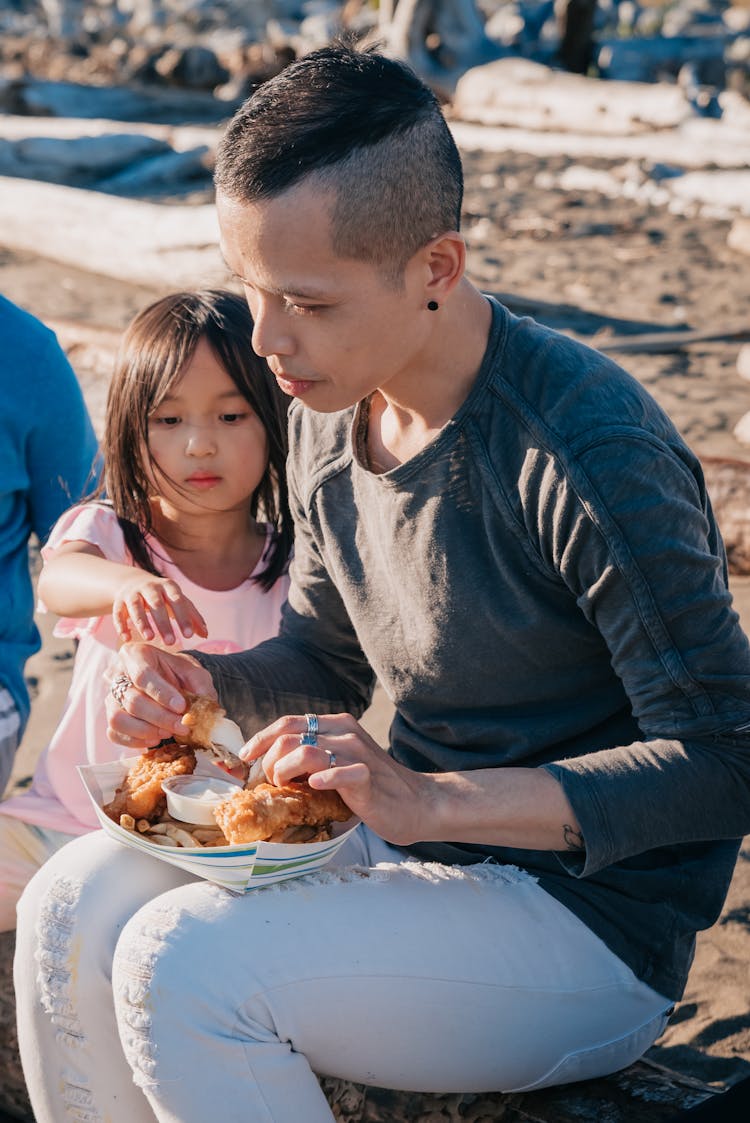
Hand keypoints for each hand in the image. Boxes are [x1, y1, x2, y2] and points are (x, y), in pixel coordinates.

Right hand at [106, 642, 215, 749]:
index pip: (143, 675)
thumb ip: (201, 688)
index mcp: (136, 654)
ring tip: (168, 733)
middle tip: (182, 726)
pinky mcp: (111, 716)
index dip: (162, 694)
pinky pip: (114, 733)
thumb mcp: (195, 674)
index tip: (181, 707)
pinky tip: (155, 740)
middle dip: (160, 718)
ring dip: (146, 731)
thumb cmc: (180, 675)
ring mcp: (111, 697)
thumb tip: (203, 711)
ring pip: (118, 718)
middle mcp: (117, 674)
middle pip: (132, 700)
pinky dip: (134, 741)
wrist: (170, 682)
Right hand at [113, 573, 207, 646]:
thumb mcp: (178, 602)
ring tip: (150, 638)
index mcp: (168, 587)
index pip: (178, 601)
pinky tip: (127, 638)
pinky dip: (121, 625)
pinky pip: (118, 613)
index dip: (183, 617)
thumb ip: (192, 616)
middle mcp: (150, 588)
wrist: (133, 583)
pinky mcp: (119, 602)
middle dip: (163, 623)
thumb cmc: (163, 597)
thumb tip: (206, 634)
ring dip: (142, 622)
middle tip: (170, 642)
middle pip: (156, 604)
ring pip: (136, 607)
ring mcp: (133, 594)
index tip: (189, 636)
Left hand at [241, 713, 430, 845]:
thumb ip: (314, 757)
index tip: (246, 758)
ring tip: (288, 788)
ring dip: (286, 771)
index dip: (261, 738)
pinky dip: (321, 779)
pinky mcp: (367, 777)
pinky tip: (314, 787)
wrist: (416, 803)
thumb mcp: (340, 763)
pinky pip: (339, 773)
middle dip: (270, 761)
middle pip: (290, 736)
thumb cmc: (372, 787)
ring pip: (306, 751)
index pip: (288, 722)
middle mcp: (345, 733)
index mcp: (337, 725)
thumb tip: (271, 766)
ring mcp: (357, 754)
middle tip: (273, 783)